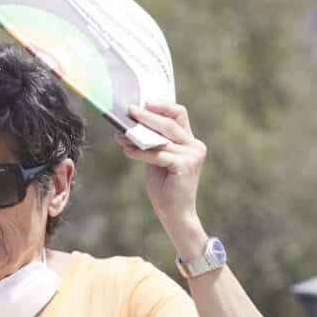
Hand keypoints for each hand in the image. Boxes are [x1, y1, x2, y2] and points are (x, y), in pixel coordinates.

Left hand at [116, 102, 205, 236]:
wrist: (175, 214)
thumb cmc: (165, 188)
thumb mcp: (158, 159)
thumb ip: (152, 142)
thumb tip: (131, 125)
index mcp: (190, 142)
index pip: (179, 114)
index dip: (162, 106)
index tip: (143, 103)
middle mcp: (195, 146)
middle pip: (169, 122)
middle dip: (147, 116)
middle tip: (129, 111)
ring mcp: (192, 156)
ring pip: (161, 138)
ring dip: (138, 135)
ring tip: (121, 134)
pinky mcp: (185, 166)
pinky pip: (158, 154)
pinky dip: (141, 152)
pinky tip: (127, 151)